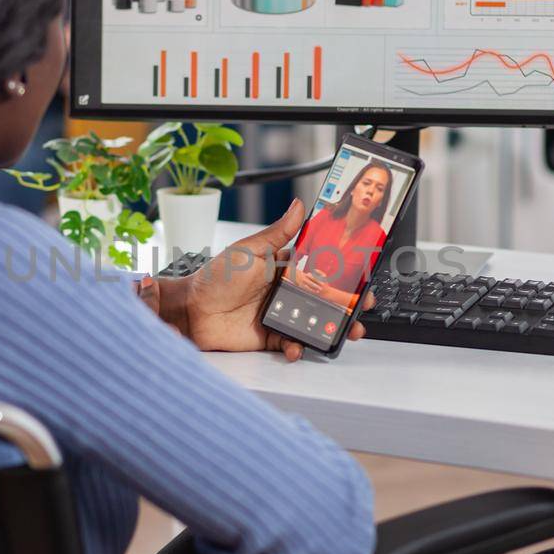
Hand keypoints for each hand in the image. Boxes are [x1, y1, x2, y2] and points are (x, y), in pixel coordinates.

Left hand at [160, 199, 370, 361]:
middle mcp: (284, 293)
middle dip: (347, 304)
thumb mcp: (249, 249)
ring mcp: (279, 316)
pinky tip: (299, 346)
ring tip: (346, 332)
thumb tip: (299, 206)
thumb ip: (278, 233)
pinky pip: (292, 343)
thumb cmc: (215, 276)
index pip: (320, 268)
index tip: (361, 275)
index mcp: (283, 269)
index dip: (342, 272)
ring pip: (314, 323)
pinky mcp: (270, 337)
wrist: (191, 310)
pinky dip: (299, 347)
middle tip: (361, 306)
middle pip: (323, 298)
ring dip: (332, 328)